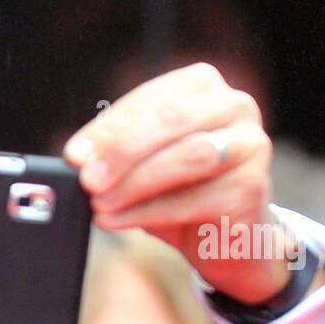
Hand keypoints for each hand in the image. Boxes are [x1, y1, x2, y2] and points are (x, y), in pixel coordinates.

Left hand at [63, 62, 304, 304]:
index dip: (106, 129)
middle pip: (170, 120)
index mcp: (201, 86)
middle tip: (87, 179)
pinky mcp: (251, 187)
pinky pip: (193, 199)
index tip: (73, 155)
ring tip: (99, 204)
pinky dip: (147, 212)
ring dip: (134, 182)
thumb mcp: (144, 164)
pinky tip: (116, 221)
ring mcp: (249, 144)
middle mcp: (233, 105)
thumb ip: (116, 152)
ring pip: (187, 156)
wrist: (232, 237)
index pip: (148, 99)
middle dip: (121, 151)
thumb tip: (77, 158)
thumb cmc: (183, 192)